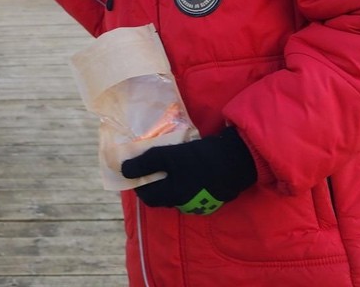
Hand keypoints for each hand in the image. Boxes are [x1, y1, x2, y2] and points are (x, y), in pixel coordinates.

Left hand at [120, 127, 256, 214]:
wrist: (236, 160)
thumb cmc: (199, 158)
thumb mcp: (168, 156)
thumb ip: (145, 163)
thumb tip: (123, 170)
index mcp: (173, 195)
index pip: (147, 196)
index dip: (138, 184)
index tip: (134, 170)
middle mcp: (185, 203)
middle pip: (162, 196)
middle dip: (153, 183)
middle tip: (150, 167)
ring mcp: (200, 201)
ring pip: (176, 194)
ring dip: (169, 183)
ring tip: (167, 167)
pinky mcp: (212, 196)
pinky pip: (191, 192)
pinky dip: (184, 183)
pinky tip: (186, 170)